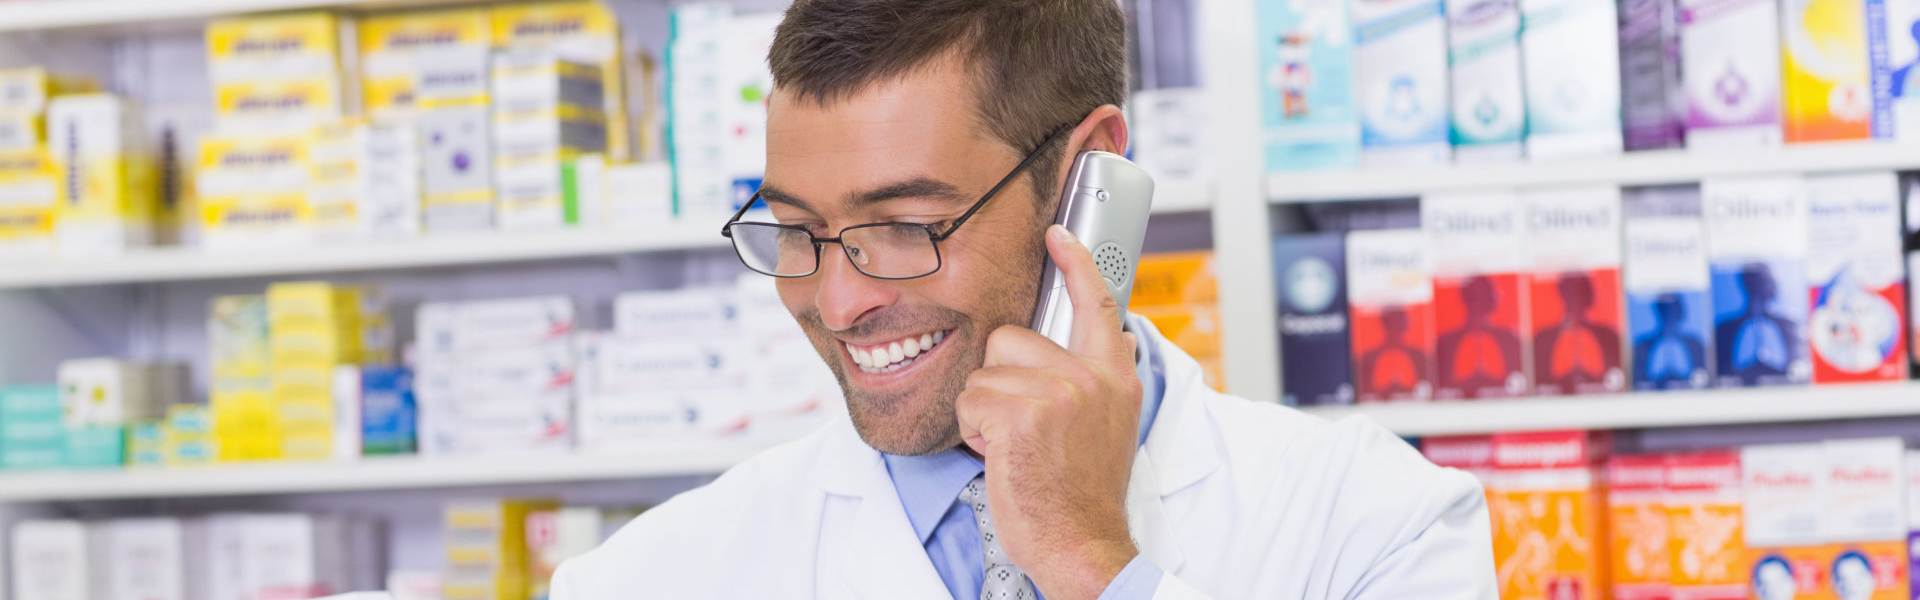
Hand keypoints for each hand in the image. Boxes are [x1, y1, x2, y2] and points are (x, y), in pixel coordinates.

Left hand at [956, 224, 1144, 599]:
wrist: (1082, 543)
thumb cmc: (1084, 492)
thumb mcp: (1109, 424)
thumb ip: (1096, 378)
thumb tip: (1095, 341)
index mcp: (1115, 375)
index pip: (1097, 303)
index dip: (1074, 263)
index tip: (1056, 234)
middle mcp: (1091, 377)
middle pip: (1011, 338)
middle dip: (1000, 378)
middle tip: (1023, 424)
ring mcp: (1058, 393)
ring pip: (984, 373)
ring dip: (985, 411)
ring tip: (1014, 445)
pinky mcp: (1021, 415)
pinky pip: (970, 401)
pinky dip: (973, 432)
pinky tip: (1001, 456)